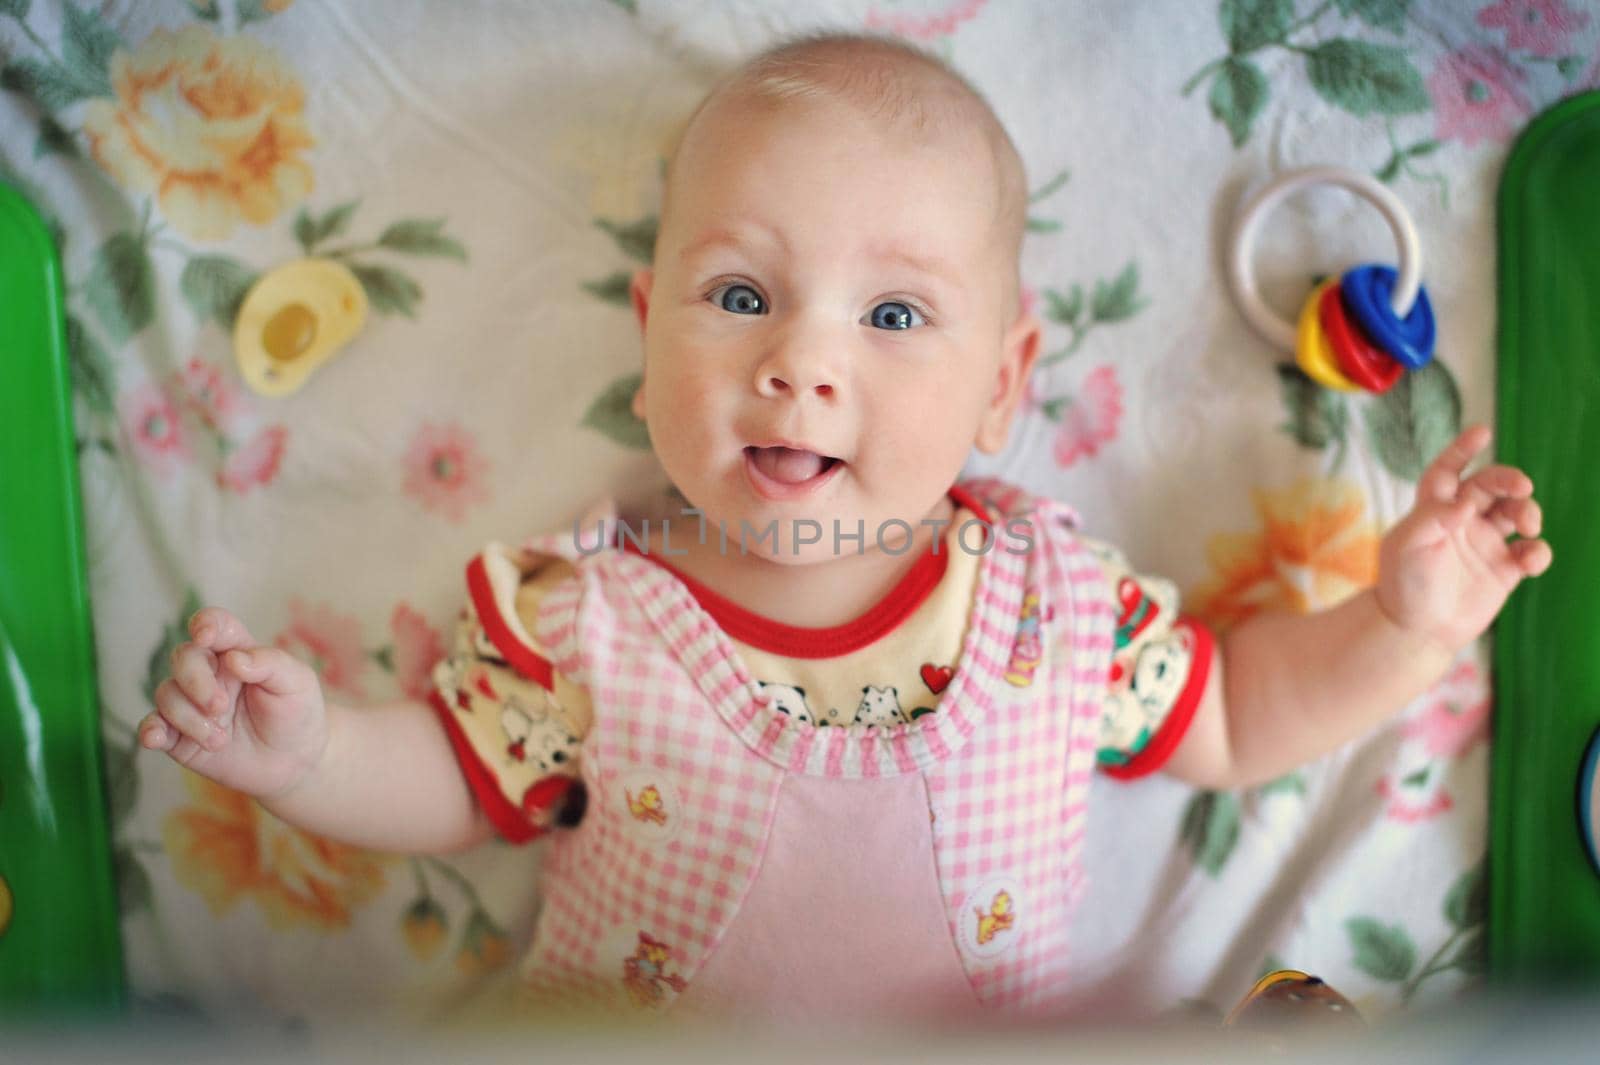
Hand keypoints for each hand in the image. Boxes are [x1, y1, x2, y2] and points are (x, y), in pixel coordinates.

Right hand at [140, 606, 329, 799]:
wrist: (295, 761)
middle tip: (220, 707)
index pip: (215, 626)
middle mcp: (210, 674)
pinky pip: (153, 726)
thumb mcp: (297, 683)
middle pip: (183, 658)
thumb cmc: (297, 713)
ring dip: (189, 718)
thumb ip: (270, 664)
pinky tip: (156, 738)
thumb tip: (234, 658)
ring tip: (220, 741)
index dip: (206, 624)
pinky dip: (150, 729)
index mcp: (237, 652)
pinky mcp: (180, 735)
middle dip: (196, 682)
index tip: (205, 637)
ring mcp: (192, 704)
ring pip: (167, 694)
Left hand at [1375, 425, 1552, 651]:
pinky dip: (1539, 552)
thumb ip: (1433, 517)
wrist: (1417, 630)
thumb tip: (1466, 501)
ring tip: (1528, 526)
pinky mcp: (1504, 569)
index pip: (1447, 471)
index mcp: (1434, 509)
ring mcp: (1485, 543)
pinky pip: (1531, 552)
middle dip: (1510, 479)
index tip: (1483, 432)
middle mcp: (1462, 521)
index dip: (1462, 449)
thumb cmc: (1404, 584)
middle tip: (1523, 486)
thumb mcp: (1407, 545)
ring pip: (1517, 512)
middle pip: (1491, 486)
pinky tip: (1530, 561)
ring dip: (1529, 511)